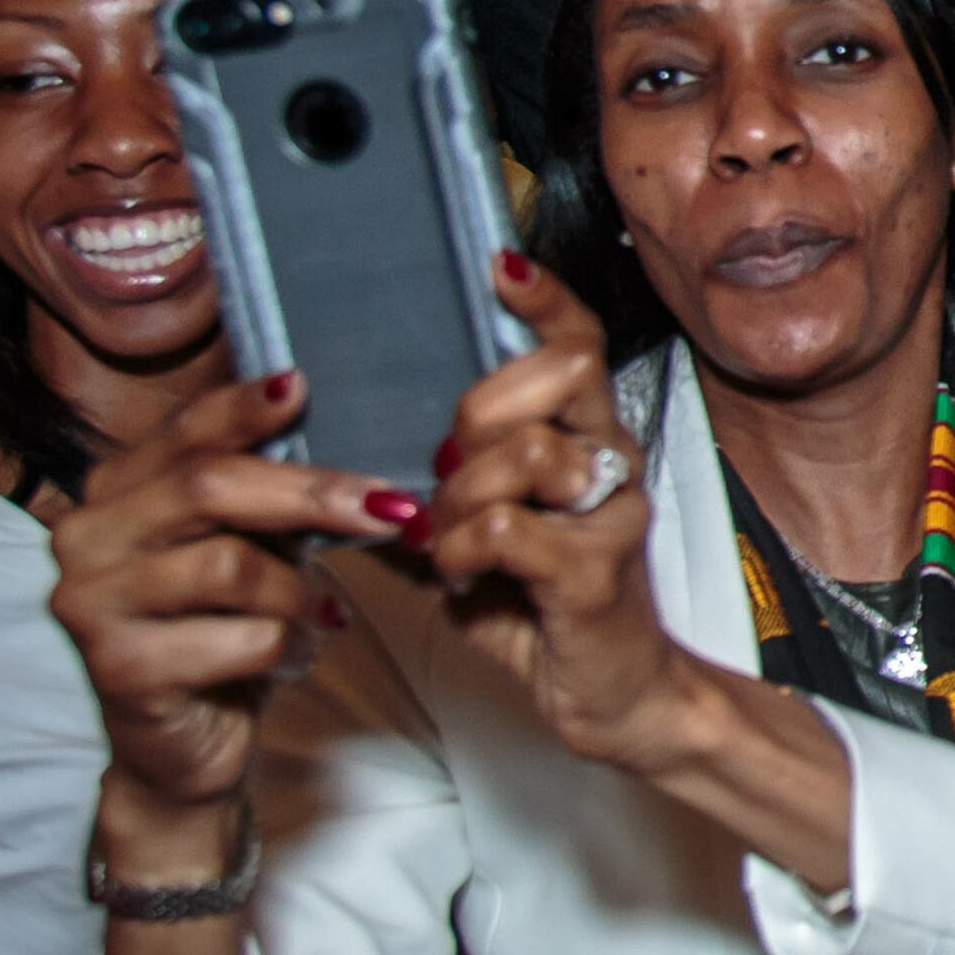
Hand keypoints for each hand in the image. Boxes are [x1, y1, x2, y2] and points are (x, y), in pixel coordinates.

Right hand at [51, 373, 398, 831]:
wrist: (181, 749)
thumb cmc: (219, 634)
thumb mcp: (244, 551)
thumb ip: (267, 501)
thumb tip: (359, 465)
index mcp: (112, 493)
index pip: (181, 433)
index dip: (241, 407)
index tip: (302, 386)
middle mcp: (85, 538)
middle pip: (208, 487)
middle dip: (312, 494)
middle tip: (392, 508)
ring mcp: (92, 604)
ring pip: (230, 566)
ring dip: (299, 590)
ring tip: (322, 612)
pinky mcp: (120, 668)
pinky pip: (240, 638)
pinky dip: (289, 646)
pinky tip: (295, 656)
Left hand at [417, 255, 701, 770]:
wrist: (608, 691)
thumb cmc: (542, 606)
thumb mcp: (475, 533)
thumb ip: (429, 487)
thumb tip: (343, 450)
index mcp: (584, 438)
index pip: (579, 342)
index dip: (544, 298)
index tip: (498, 264)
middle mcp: (611, 461)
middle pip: (560, 374)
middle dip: (481, 411)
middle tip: (447, 468)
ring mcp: (611, 514)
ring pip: (526, 453)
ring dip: (462, 495)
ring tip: (446, 539)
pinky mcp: (596, 572)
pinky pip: (511, 528)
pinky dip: (466, 547)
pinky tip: (460, 574)